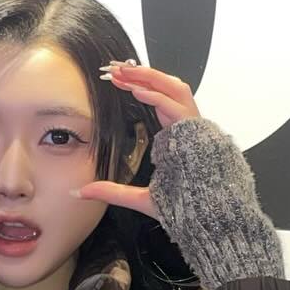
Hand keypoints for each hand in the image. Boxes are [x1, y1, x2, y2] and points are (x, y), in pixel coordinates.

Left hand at [75, 62, 200, 216]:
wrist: (209, 222)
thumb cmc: (184, 210)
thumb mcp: (139, 198)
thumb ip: (111, 191)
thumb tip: (80, 191)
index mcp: (176, 138)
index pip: (158, 100)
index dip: (138, 86)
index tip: (115, 79)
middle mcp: (187, 130)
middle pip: (168, 87)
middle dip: (142, 74)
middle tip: (115, 68)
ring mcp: (194, 130)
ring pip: (176, 89)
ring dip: (150, 77)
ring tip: (125, 72)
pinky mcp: (198, 135)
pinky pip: (178, 108)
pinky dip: (158, 97)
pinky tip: (138, 90)